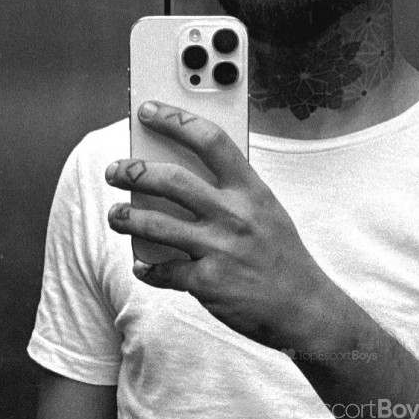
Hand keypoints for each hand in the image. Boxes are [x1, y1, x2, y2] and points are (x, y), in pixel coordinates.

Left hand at [105, 101, 339, 349]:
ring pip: (155, 224)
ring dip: (126, 218)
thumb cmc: (282, 257)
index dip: (174, 120)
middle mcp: (234, 215)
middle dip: (133, 172)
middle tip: (115, 171)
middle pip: (171, 180)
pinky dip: (148, 268)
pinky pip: (164, 271)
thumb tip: (180, 175)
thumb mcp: (267, 213)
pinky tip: (143, 266)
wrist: (304, 309)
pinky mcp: (207, 283)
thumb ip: (232, 193)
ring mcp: (219, 249)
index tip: (148, 110)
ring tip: (116, 216)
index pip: (210, 140)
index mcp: (251, 191)